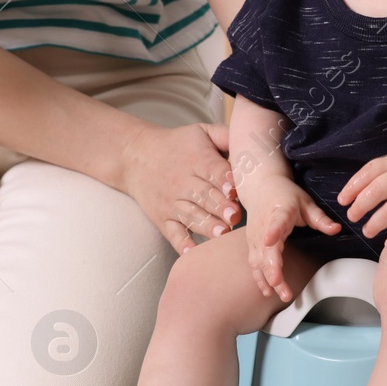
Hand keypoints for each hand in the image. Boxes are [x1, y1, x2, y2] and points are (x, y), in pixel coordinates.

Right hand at [121, 122, 239, 252]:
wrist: (135, 156)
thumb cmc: (178, 145)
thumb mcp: (201, 132)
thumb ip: (226, 135)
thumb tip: (250, 137)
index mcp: (197, 160)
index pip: (212, 170)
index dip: (224, 179)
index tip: (234, 188)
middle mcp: (183, 182)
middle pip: (204, 195)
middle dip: (220, 206)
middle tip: (234, 215)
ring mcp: (172, 203)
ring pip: (191, 216)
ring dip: (207, 225)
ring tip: (221, 233)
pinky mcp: (163, 219)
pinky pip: (173, 234)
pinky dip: (182, 244)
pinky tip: (192, 253)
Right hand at [240, 174, 339, 300]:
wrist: (261, 186)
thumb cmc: (285, 195)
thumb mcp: (306, 202)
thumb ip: (321, 218)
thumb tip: (337, 229)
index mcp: (278, 213)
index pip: (275, 223)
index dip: (272, 232)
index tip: (269, 241)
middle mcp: (263, 226)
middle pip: (266, 251)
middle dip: (273, 272)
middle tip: (284, 290)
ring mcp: (255, 236)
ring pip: (258, 261)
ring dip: (268, 279)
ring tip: (281, 295)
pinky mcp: (252, 243)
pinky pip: (254, 263)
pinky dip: (259, 278)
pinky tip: (267, 292)